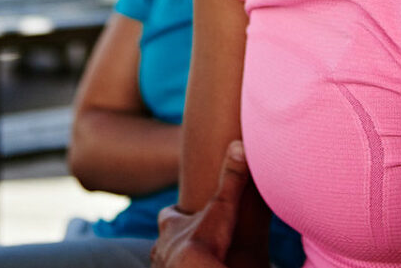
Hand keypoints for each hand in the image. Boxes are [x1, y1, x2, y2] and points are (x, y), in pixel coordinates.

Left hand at [152, 140, 250, 267]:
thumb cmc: (204, 244)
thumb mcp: (222, 208)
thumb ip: (231, 180)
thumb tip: (238, 145)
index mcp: (171, 227)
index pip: (168, 216)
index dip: (176, 214)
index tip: (183, 211)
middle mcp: (162, 248)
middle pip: (166, 240)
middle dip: (177, 240)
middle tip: (193, 240)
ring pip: (168, 262)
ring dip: (178, 260)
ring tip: (194, 261)